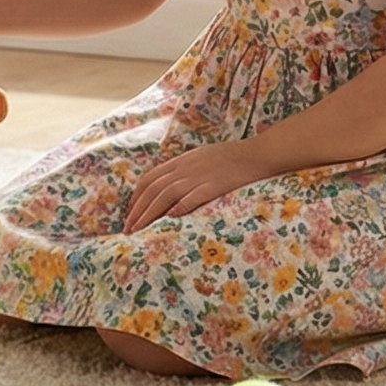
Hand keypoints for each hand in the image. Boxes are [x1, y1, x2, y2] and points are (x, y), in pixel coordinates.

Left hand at [123, 141, 267, 230]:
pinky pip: (193, 196)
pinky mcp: (215, 186)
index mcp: (181, 162)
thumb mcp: (201, 158)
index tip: (129, 213)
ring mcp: (199, 177)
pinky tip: (169, 219)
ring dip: (149, 214)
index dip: (136, 197)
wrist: (258, 154)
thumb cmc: (231, 158)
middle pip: (153, 190)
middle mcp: (185, 169)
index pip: (149, 179)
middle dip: (136, 210)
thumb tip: (168, 186)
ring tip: (139, 231)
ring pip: (165, 195)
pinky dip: (179, 207)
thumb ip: (184, 170)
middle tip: (127, 229)